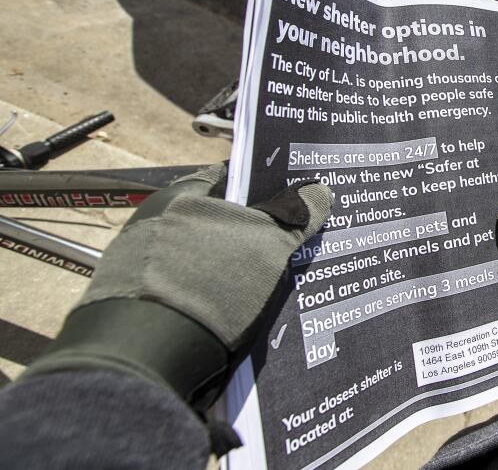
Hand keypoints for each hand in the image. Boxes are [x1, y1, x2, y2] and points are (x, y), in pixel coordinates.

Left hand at [22, 163, 332, 410]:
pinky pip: (189, 294)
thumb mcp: (267, 244)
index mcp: (180, 196)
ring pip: (205, 260)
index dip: (270, 186)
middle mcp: (154, 224)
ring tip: (275, 288)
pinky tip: (239, 318)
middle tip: (295, 246)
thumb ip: (294, 214)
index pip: (233, 178)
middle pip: (220, 221)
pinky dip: (212, 302)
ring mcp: (141, 269)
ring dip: (235, 272)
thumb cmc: (209, 284)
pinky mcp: (137, 309)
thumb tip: (318, 190)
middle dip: (256, 234)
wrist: (147, 361)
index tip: (299, 201)